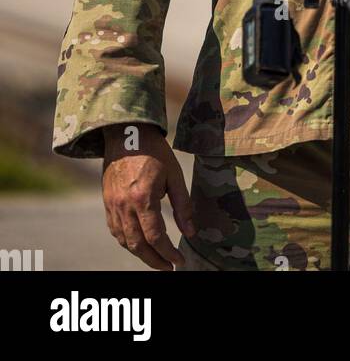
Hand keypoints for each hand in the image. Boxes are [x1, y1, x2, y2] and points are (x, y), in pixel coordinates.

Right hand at [102, 123, 194, 270]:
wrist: (126, 134)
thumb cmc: (155, 152)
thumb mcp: (175, 175)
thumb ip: (183, 205)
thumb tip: (191, 233)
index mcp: (143, 198)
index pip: (156, 237)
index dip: (168, 253)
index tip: (179, 261)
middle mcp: (125, 205)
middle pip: (137, 245)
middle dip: (154, 261)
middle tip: (168, 267)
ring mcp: (113, 205)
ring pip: (124, 241)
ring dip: (140, 254)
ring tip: (156, 258)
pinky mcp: (107, 203)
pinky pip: (115, 231)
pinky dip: (127, 242)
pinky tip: (138, 243)